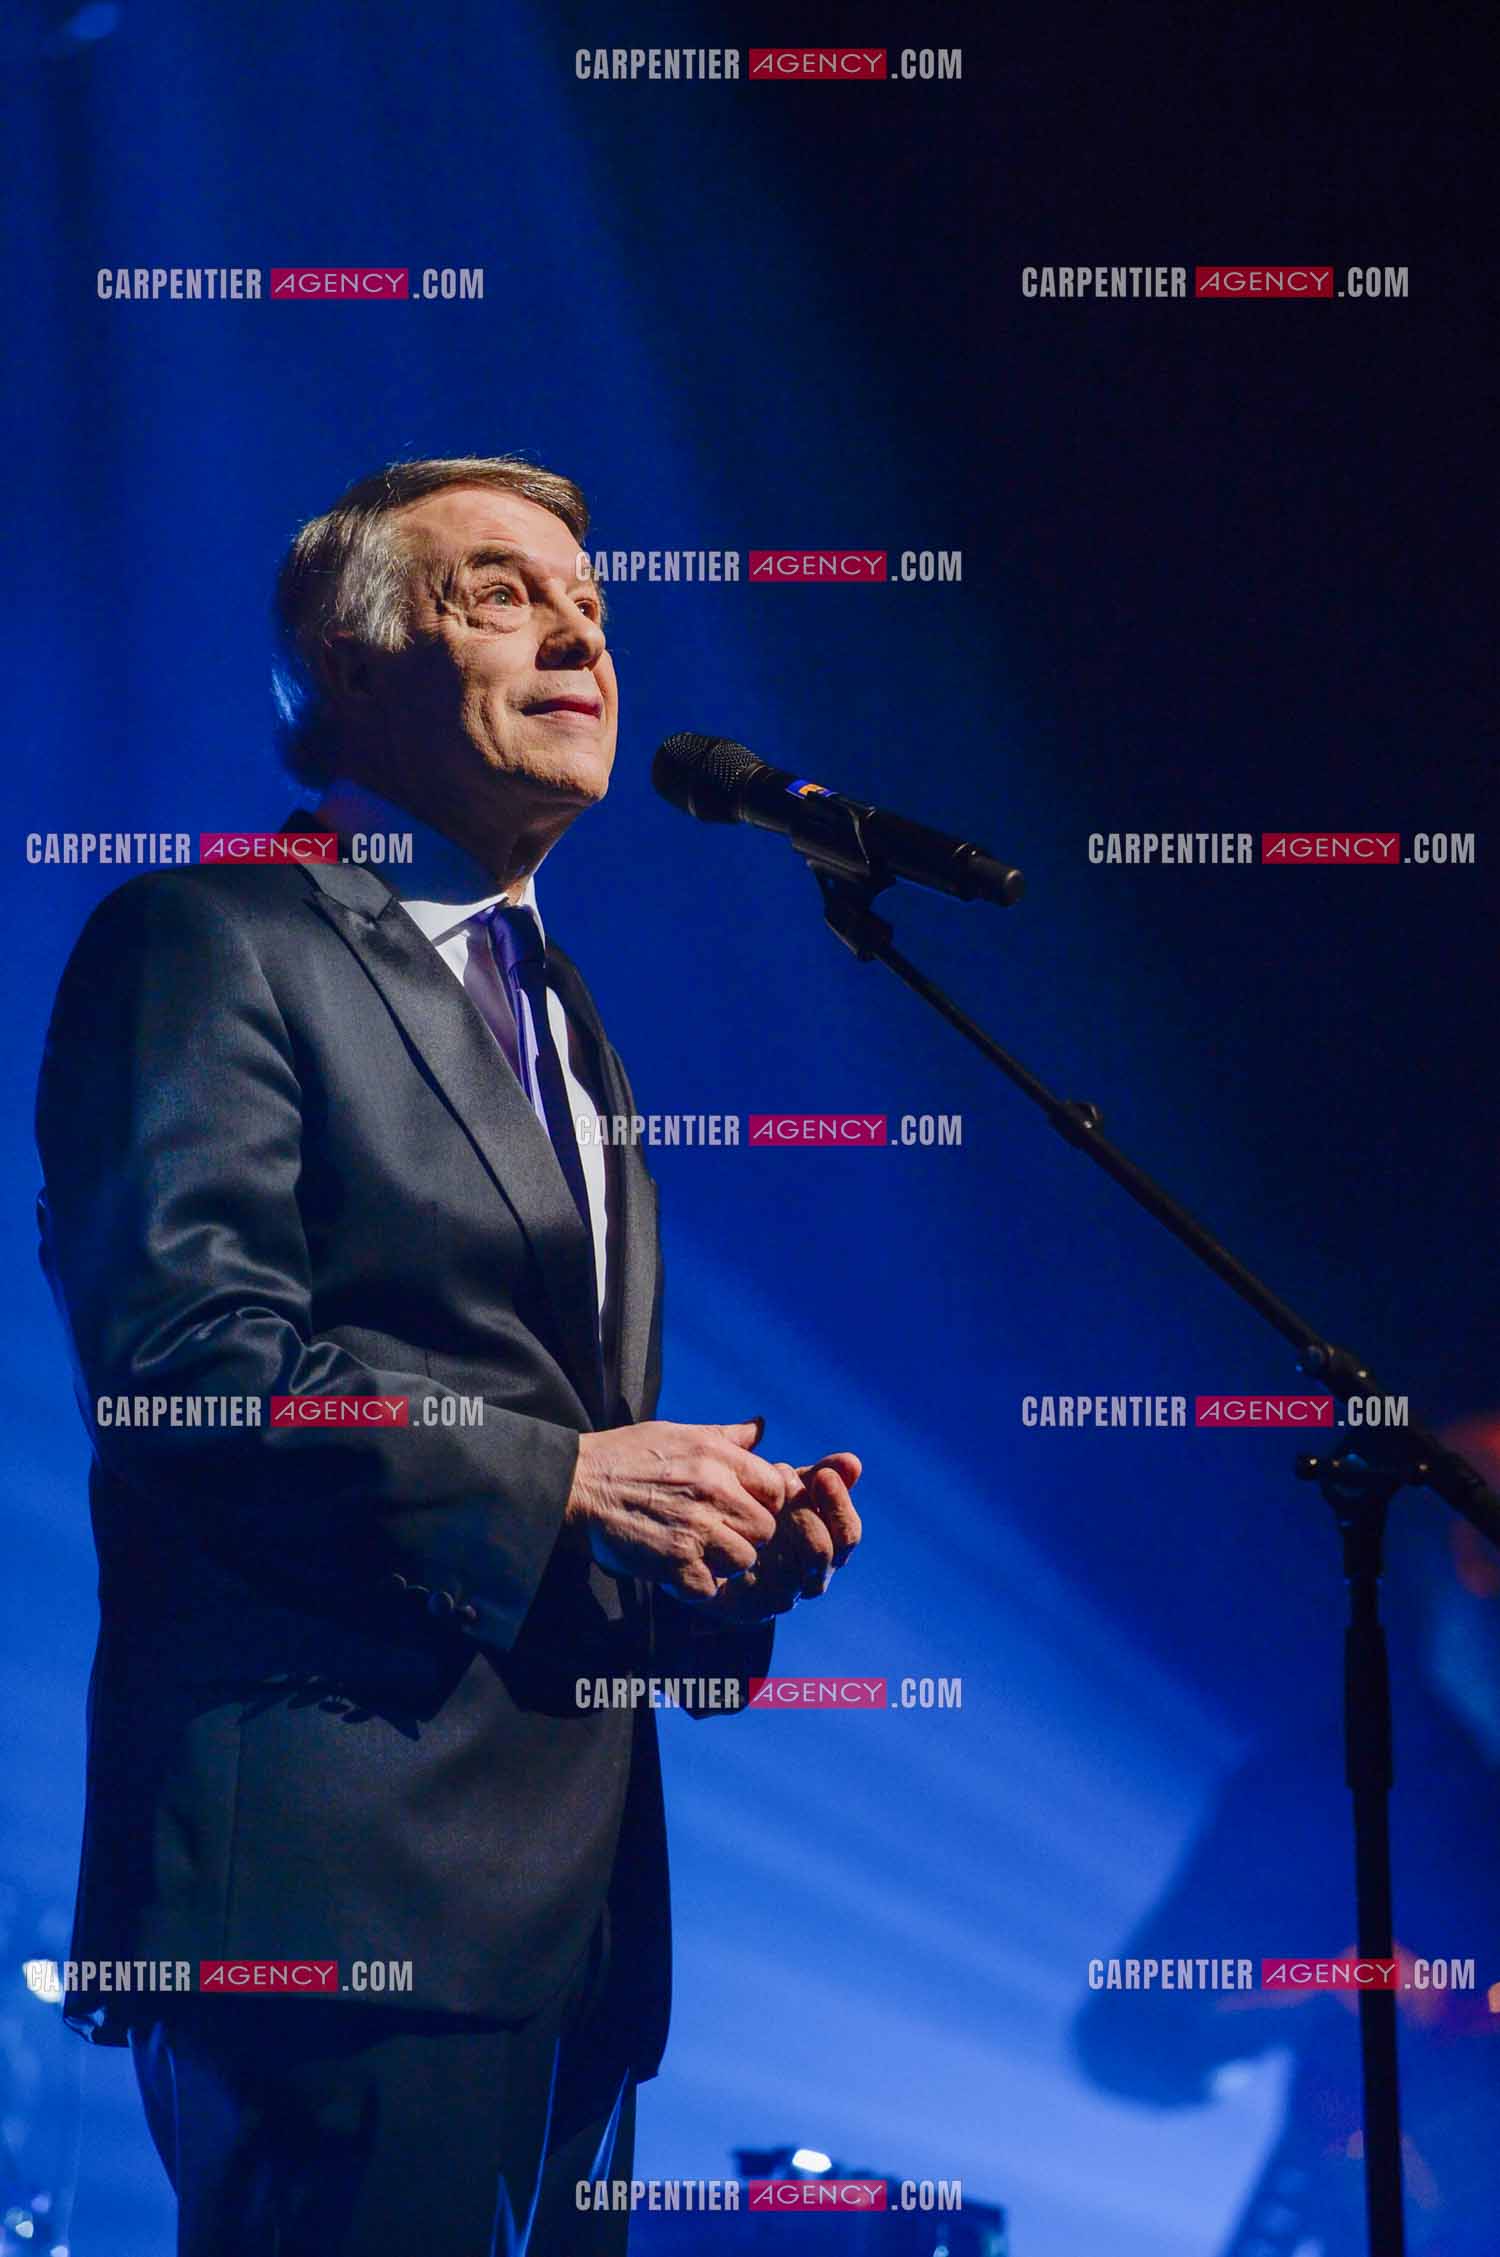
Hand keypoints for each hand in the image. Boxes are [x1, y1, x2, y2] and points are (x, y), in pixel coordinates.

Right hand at [564, 1418, 786, 1599]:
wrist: (577, 1484)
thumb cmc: (626, 1456)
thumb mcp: (678, 1433)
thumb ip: (725, 1436)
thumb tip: (759, 1427)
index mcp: (716, 1457)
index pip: (775, 1488)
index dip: (765, 1502)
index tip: (745, 1508)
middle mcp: (712, 1491)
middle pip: (765, 1529)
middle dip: (747, 1536)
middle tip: (721, 1534)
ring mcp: (694, 1528)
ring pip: (744, 1560)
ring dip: (725, 1564)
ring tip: (702, 1553)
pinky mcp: (673, 1562)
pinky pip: (710, 1588)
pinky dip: (698, 1586)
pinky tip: (682, 1571)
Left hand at [686, 1450, 862, 1622]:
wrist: (709, 1539)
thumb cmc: (756, 1508)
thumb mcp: (788, 1487)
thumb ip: (818, 1475)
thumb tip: (853, 1461)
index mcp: (828, 1550)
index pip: (848, 1535)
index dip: (839, 1505)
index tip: (823, 1474)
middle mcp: (811, 1578)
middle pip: (823, 1554)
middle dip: (804, 1514)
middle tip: (783, 1483)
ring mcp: (782, 1596)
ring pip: (793, 1572)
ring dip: (775, 1531)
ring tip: (758, 1499)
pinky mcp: (751, 1609)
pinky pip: (757, 1589)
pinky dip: (751, 1556)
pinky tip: (738, 1527)